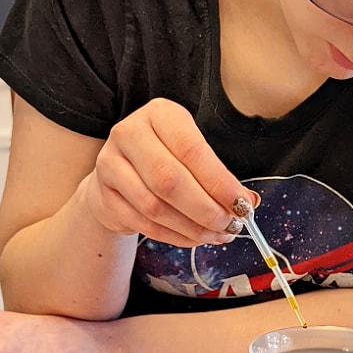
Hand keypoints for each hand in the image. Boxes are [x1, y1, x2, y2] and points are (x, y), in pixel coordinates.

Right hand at [83, 98, 256, 247]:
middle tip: (231, 225)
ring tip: (217, 234)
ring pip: (156, 207)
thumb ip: (219, 175)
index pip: (192, 150)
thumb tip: (248, 202)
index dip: (219, 183)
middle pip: (170, 181)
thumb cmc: (166, 158)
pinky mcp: (103, 195)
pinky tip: (194, 238)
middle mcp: (130, 133)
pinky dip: (175, 236)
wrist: (119, 173)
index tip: (242, 205)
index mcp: (160, 114)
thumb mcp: (193, 153)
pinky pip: (144, 224)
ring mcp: (110, 164)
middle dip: (207, 210)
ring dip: (193, 228)